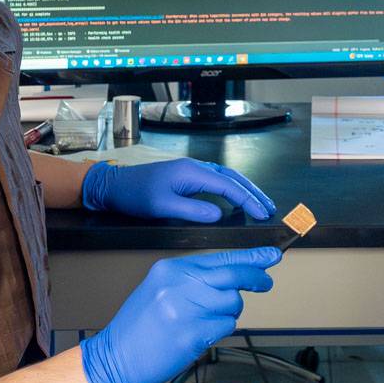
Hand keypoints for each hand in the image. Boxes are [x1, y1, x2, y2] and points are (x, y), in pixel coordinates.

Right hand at [79, 247, 281, 382]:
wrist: (115, 359)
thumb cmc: (138, 327)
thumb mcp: (160, 290)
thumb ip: (194, 280)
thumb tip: (235, 273)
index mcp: (170, 269)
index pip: (220, 258)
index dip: (250, 257)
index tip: (270, 256)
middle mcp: (179, 285)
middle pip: (233, 275)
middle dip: (255, 278)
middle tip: (265, 282)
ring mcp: (187, 310)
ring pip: (232, 303)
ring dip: (228, 313)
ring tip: (203, 322)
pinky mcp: (193, 335)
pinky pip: (225, 326)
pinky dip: (219, 331)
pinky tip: (198, 335)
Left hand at [80, 158, 275, 221]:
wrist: (113, 186)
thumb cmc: (134, 196)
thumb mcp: (161, 207)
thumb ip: (192, 211)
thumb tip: (218, 214)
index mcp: (191, 172)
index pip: (228, 186)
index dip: (247, 200)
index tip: (262, 213)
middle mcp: (194, 167)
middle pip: (233, 177)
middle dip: (254, 192)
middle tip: (270, 208)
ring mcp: (191, 171)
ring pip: (226, 177)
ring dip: (245, 189)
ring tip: (260, 204)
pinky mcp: (187, 176)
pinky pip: (217, 180)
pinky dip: (232, 189)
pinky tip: (236, 199)